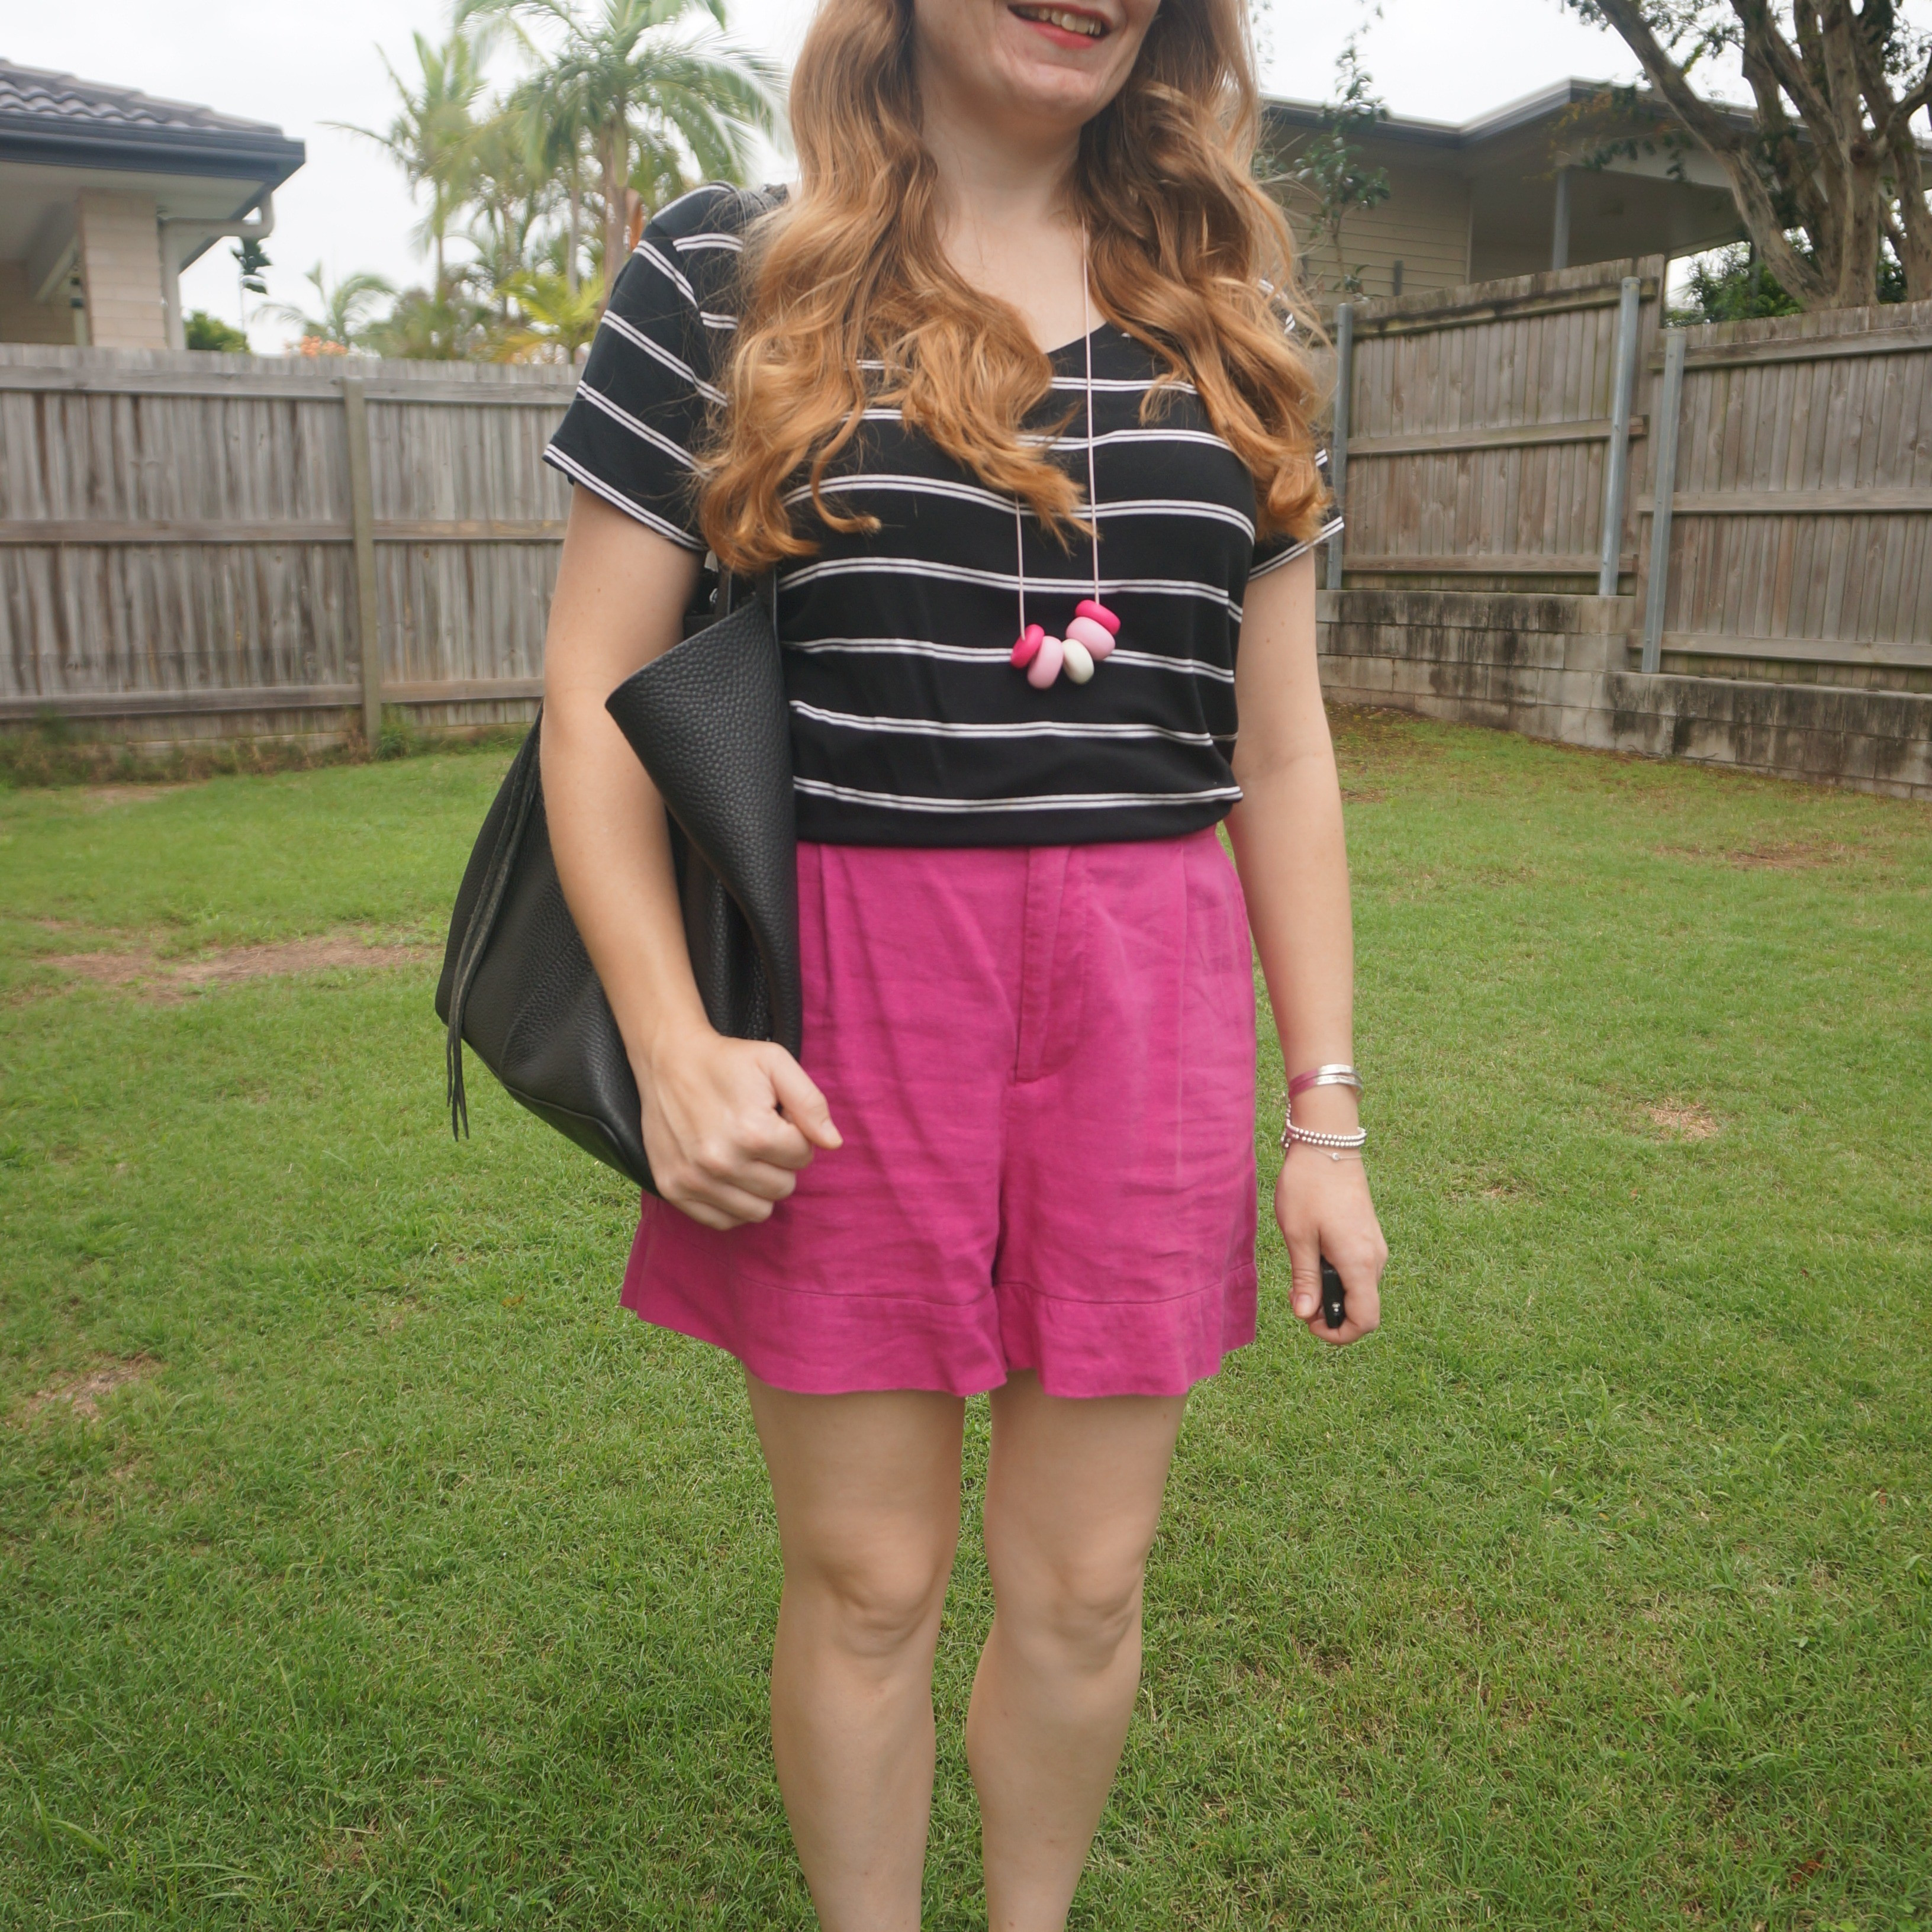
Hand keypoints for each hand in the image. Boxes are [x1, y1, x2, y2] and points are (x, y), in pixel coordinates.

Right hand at [637, 1025, 841, 1229]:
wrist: (668, 1060)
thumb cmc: (727, 1061)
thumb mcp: (775, 1063)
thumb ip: (811, 1103)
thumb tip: (832, 1143)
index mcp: (752, 1132)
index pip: (803, 1156)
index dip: (794, 1133)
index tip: (774, 1116)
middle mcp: (721, 1163)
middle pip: (783, 1187)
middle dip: (779, 1161)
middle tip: (757, 1134)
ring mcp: (694, 1180)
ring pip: (758, 1211)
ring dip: (759, 1186)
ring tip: (743, 1153)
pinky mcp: (673, 1190)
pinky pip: (724, 1221)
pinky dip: (733, 1204)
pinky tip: (727, 1174)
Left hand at [1275, 1148, 1386, 1345]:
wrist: (1327, 1144)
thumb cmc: (1308, 1187)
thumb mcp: (1298, 1236)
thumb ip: (1304, 1279)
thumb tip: (1305, 1316)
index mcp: (1360, 1263)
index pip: (1366, 1320)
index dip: (1339, 1334)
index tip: (1309, 1322)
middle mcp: (1375, 1258)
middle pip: (1363, 1308)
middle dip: (1331, 1313)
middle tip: (1297, 1295)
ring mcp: (1375, 1246)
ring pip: (1360, 1289)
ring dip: (1333, 1293)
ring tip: (1301, 1271)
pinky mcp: (1368, 1235)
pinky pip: (1358, 1270)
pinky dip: (1338, 1275)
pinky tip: (1314, 1255)